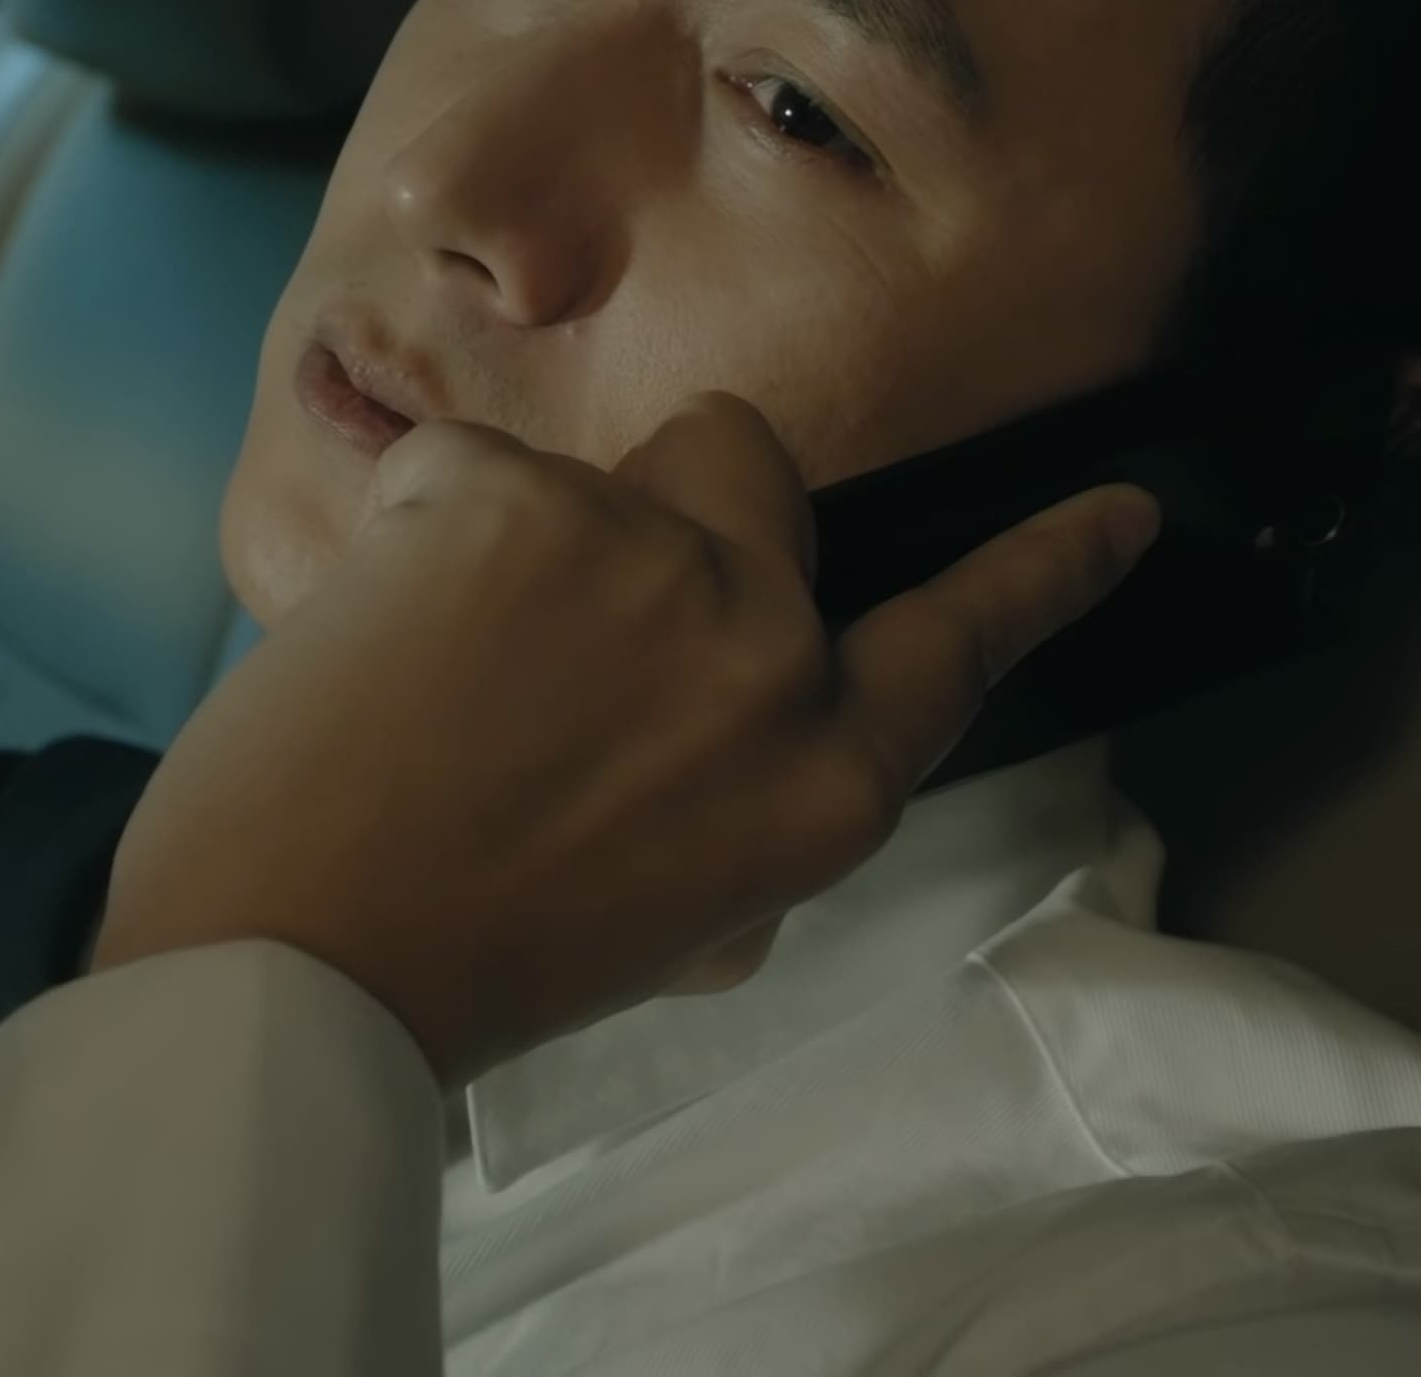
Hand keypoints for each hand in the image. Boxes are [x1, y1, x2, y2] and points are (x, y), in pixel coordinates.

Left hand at [91, 393, 1158, 1087]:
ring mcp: (651, 563)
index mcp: (822, 788)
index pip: (963, 646)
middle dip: (675, 508)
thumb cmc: (464, 956)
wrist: (296, 950)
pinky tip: (370, 642)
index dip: (1046, 572)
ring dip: (524, 533)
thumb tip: (699, 707)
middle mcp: (770, 663)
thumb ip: (733, 790)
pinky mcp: (517, 499)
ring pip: (600, 465)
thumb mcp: (671, 913)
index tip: (1124, 507)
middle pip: (758, 476)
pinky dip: (409, 531)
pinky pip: (459, 464)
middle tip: (562, 611)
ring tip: (435, 671)